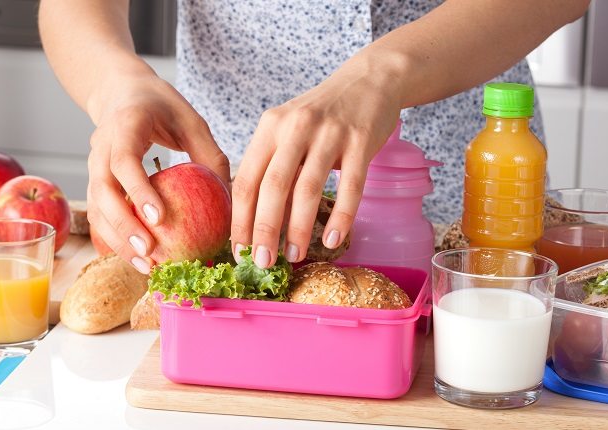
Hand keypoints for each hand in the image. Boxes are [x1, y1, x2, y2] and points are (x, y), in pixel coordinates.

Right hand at [86, 72, 229, 272]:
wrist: (121, 92)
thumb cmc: (162, 106)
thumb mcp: (192, 121)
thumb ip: (210, 155)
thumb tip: (231, 198)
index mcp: (125, 125)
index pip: (124, 161)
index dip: (138, 191)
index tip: (158, 219)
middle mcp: (101, 146)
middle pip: (103, 191)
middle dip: (124, 226)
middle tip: (150, 252)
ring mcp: (93, 166)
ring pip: (96, 208)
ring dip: (118, 240)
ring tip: (146, 265)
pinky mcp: (95, 182)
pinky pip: (99, 214)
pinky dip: (115, 239)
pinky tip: (138, 259)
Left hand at [231, 53, 403, 267]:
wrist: (368, 81)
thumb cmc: (322, 115)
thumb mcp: (288, 130)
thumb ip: (273, 167)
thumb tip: (255, 221)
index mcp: (270, 127)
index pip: (246, 180)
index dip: (240, 219)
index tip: (239, 250)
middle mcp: (295, 128)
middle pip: (272, 187)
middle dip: (264, 230)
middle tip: (262, 263)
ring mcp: (329, 134)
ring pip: (308, 189)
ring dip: (298, 228)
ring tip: (294, 256)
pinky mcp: (360, 141)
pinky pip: (350, 186)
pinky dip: (341, 217)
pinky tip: (332, 240)